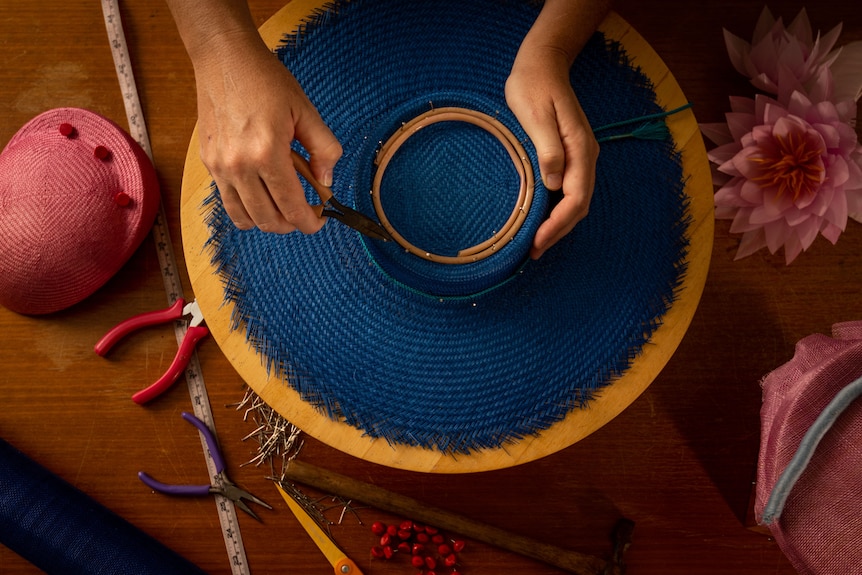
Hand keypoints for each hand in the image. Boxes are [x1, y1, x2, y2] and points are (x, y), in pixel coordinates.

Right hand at [193, 38, 341, 233]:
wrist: (224, 58)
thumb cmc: (265, 80)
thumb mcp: (306, 111)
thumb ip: (324, 150)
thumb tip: (326, 182)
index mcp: (266, 153)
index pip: (291, 208)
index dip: (310, 222)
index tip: (320, 220)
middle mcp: (238, 166)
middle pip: (268, 221)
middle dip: (292, 225)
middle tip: (306, 213)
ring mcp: (219, 167)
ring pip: (244, 219)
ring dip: (268, 221)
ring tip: (283, 207)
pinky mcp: (209, 163)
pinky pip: (228, 202)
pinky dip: (247, 208)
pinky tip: (263, 193)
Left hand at [506, 47, 598, 258]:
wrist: (542, 64)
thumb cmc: (534, 86)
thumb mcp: (536, 116)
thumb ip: (548, 149)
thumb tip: (554, 183)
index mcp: (580, 149)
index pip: (576, 198)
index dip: (558, 224)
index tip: (537, 242)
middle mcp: (586, 156)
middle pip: (579, 205)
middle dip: (559, 231)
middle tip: (533, 252)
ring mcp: (580, 157)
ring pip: (575, 200)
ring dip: (558, 224)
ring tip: (535, 243)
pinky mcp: (570, 156)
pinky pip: (569, 190)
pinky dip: (556, 210)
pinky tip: (540, 219)